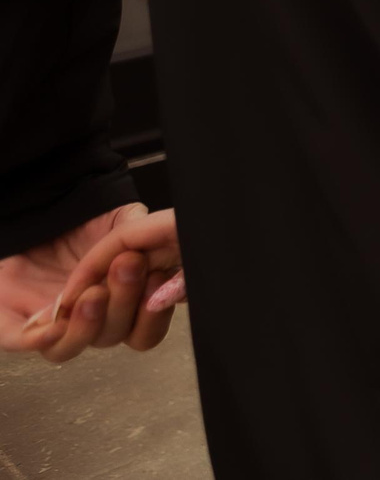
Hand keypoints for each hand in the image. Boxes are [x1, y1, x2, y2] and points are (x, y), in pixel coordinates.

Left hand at [0, 204, 183, 363]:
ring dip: (86, 325)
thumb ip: (150, 234)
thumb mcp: (126, 220)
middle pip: (112, 336)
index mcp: (120, 304)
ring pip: (69, 348)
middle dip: (123, 303)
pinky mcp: (12, 323)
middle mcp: (88, 321)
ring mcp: (50, 325)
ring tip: (94, 294)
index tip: (161, 283)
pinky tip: (53, 323)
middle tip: (128, 266)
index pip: (144, 330)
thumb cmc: (82, 224)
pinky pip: (24, 342)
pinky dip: (38, 338)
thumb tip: (179, 245)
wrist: (40, 215)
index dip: (154, 317)